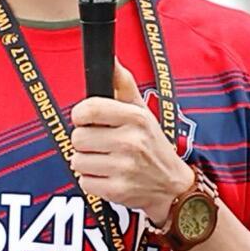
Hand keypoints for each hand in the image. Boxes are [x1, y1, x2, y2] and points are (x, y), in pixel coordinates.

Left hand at [68, 62, 192, 220]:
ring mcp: (124, 167)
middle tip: (104, 145)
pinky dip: (92, 181)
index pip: (88, 109)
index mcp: (136, 118)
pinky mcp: (117, 190)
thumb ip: (123, 85)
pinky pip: (84, 182)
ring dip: (88, 163)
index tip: (88, 120)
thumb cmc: (151, 144)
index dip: (81, 115)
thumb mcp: (142, 112)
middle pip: (77, 137)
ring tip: (108, 162)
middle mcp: (131, 141)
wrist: (172, 186)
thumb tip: (111, 59)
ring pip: (77, 160)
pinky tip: (110, 177)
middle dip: (86, 142)